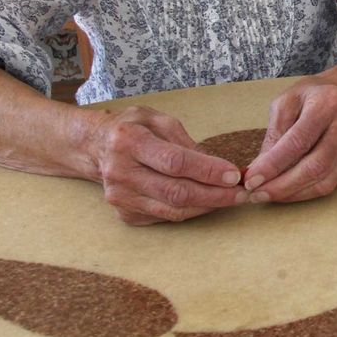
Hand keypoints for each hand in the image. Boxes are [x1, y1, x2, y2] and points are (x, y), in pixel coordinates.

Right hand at [86, 105, 246, 224]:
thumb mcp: (157, 119)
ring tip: (231, 199)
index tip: (234, 175)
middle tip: (241, 193)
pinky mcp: (125, 213)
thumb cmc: (132, 128)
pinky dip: (190, 211)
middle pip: (175, 191)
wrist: (94, 147)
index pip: (174, 162)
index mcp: (129, 141)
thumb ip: (185, 139)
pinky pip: (165, 217)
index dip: (207, 171)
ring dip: (206, 206)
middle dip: (214, 195)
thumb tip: (215, 165)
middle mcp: (120, 172)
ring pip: (172, 210)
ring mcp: (120, 197)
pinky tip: (207, 202)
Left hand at [242, 77, 336, 203]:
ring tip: (268, 195)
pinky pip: (329, 184)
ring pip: (324, 180)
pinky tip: (286, 193)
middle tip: (257, 193)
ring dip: (292, 193)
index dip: (273, 164)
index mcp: (326, 103)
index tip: (252, 179)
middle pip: (315, 166)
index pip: (298, 141)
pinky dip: (305, 193)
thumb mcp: (285, 103)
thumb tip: (259, 169)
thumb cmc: (310, 97)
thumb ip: (274, 134)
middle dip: (282, 185)